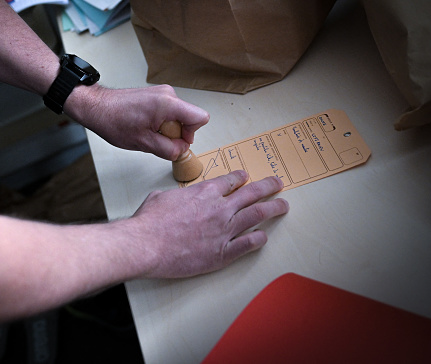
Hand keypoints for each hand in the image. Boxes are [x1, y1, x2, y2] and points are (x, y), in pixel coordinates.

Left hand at [65, 84, 208, 160]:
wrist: (97, 106)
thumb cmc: (113, 120)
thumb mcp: (144, 143)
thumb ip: (168, 149)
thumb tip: (181, 151)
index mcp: (168, 103)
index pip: (200, 118)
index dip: (191, 134)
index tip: (177, 141)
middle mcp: (168, 94)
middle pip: (189, 118)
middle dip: (176, 134)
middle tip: (155, 137)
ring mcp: (162, 93)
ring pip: (178, 117)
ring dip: (167, 129)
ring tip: (146, 131)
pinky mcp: (156, 95)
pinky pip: (169, 113)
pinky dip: (160, 123)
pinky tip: (144, 126)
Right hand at [130, 170, 288, 277]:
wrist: (147, 244)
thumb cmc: (150, 222)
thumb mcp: (160, 197)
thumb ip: (174, 196)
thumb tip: (173, 198)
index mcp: (204, 193)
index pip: (230, 181)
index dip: (241, 178)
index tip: (247, 178)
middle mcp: (219, 208)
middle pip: (251, 193)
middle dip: (267, 186)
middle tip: (277, 184)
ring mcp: (224, 230)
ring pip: (257, 214)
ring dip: (273, 208)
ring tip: (283, 205)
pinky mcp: (223, 252)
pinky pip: (249, 244)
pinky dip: (259, 239)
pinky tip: (263, 237)